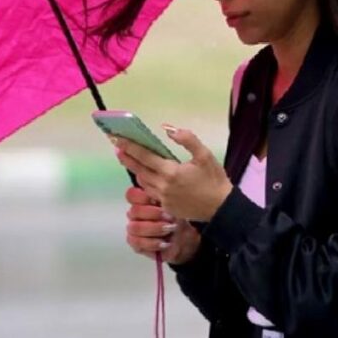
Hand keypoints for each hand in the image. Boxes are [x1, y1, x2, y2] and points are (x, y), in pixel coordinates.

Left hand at [114, 125, 232, 221]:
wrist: (221, 208)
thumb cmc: (214, 179)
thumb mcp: (205, 155)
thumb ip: (187, 139)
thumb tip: (168, 129)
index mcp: (171, 172)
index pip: (145, 157)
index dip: (131, 147)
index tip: (118, 139)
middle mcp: (163, 186)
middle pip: (140, 169)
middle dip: (127, 158)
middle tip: (117, 147)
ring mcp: (163, 198)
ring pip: (144, 181)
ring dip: (136, 170)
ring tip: (128, 159)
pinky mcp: (166, 207)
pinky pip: (150, 191)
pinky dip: (146, 181)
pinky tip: (146, 175)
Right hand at [124, 186, 200, 263]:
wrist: (182, 239)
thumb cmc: (175, 219)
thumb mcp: (174, 205)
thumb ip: (164, 197)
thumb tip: (160, 191)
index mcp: (141, 201)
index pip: (132, 195)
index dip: (143, 197)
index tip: (158, 200)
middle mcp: (135, 214)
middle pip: (135, 211)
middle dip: (154, 213)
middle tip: (170, 217)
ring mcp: (133, 229)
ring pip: (136, 228)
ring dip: (155, 228)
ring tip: (170, 229)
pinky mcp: (136, 244)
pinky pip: (139, 243)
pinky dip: (153, 243)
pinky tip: (165, 243)